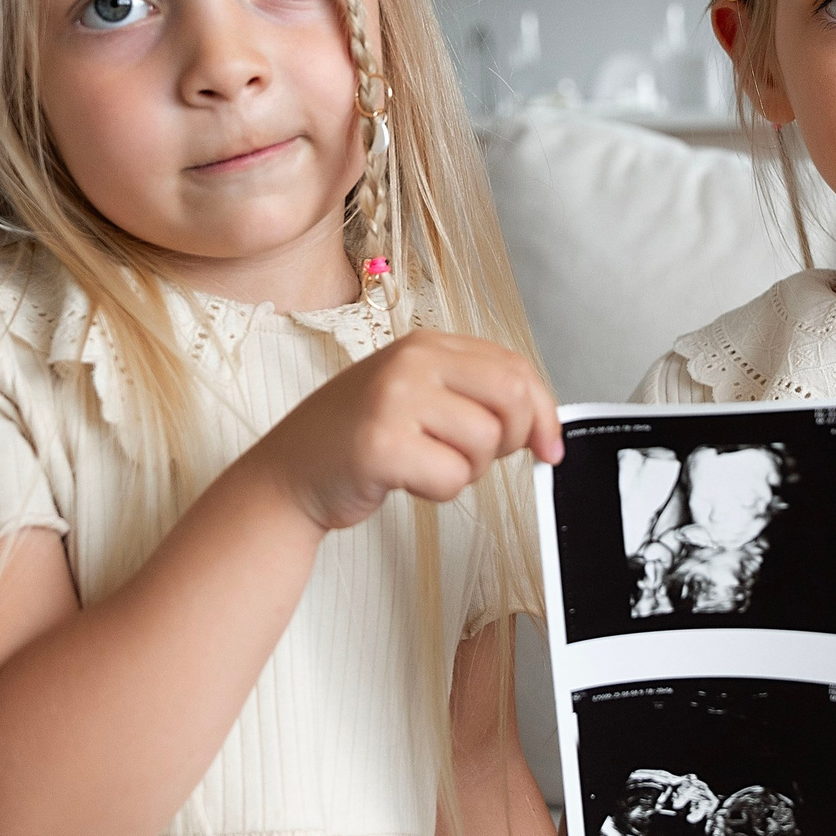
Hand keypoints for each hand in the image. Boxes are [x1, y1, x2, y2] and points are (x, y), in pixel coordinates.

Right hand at [255, 330, 560, 533]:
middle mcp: (411, 361)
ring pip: (484, 442)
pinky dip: (439, 491)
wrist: (287, 474)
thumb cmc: (356, 439)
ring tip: (427, 465)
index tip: (548, 445)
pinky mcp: (381, 443)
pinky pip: (451, 477)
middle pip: (511, 396)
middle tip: (475, 457)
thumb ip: (474, 395)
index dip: (544, 411)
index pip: (515, 366)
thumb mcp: (417, 396)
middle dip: (509, 439)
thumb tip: (543, 426)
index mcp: (426, 344)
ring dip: (467, 470)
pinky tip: (406, 479)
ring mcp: (393, 398)